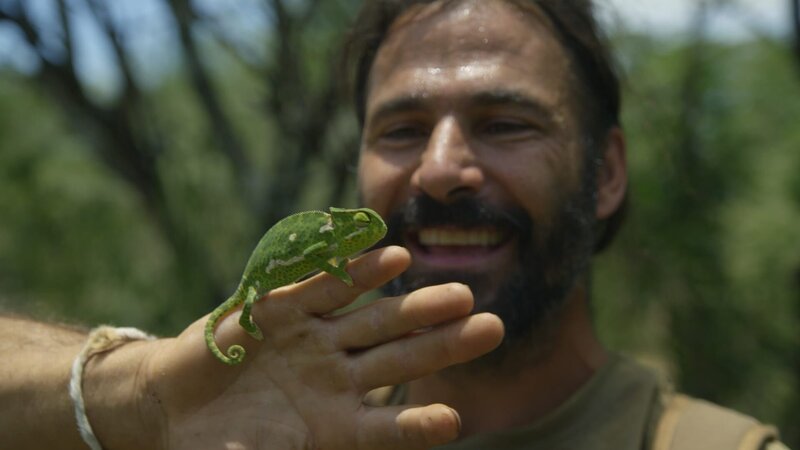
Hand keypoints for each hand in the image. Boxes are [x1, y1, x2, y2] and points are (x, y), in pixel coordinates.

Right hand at [142, 245, 503, 449]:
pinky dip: (358, 272)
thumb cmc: (212, 447)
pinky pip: (328, 288)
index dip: (416, 426)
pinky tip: (395, 258)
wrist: (169, 406)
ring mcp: (315, 342)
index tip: (453, 420)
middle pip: (400, 361)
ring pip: (375, 321)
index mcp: (334, 428)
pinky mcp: (285, 310)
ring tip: (460, 294)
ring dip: (416, 307)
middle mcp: (335, 380)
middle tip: (492, 328)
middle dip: (445, 346)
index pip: (387, 429)